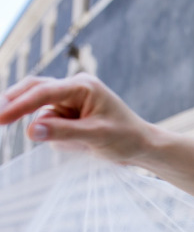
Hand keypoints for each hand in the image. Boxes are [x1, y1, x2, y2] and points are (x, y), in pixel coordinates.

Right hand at [0, 74, 154, 163]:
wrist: (142, 146)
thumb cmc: (126, 137)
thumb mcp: (96, 136)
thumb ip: (63, 132)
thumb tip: (29, 131)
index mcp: (83, 86)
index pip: (43, 92)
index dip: (19, 105)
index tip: (0, 118)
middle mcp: (74, 88)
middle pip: (34, 91)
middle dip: (16, 105)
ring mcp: (70, 101)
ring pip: (42, 114)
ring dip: (52, 132)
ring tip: (82, 145)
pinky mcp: (68, 114)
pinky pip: (50, 126)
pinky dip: (59, 138)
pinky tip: (82, 145)